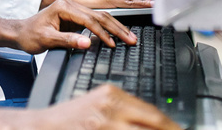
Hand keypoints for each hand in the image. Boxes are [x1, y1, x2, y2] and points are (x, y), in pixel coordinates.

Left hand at [11, 0, 136, 53]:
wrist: (20, 33)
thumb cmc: (30, 35)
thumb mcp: (47, 39)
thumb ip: (68, 40)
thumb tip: (87, 43)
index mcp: (63, 6)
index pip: (89, 19)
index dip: (102, 32)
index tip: (112, 43)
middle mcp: (70, 5)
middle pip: (99, 15)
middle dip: (116, 28)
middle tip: (130, 39)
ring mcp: (74, 10)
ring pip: (100, 16)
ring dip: (115, 27)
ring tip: (129, 37)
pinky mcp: (76, 17)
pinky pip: (95, 21)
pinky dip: (107, 29)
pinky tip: (117, 35)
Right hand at [23, 85, 180, 129]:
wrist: (43, 127)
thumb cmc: (70, 119)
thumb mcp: (99, 106)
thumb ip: (124, 111)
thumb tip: (152, 122)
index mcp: (113, 95)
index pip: (153, 113)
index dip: (171, 126)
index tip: (179, 129)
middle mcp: (111, 107)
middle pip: (154, 122)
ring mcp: (106, 124)